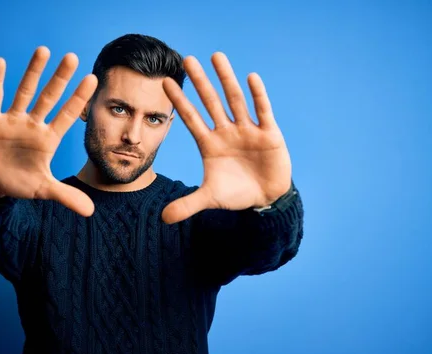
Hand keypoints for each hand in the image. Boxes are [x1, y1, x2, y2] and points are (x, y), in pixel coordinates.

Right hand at [0, 46, 97, 216]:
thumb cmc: (17, 182)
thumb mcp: (42, 190)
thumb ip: (66, 196)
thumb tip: (91, 212)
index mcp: (47, 139)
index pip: (67, 115)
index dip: (79, 98)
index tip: (93, 79)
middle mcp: (32, 125)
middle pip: (49, 97)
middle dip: (61, 79)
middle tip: (73, 57)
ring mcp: (12, 120)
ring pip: (24, 92)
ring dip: (33, 72)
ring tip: (44, 50)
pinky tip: (1, 62)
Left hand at [161, 52, 291, 223]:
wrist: (266, 198)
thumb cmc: (236, 193)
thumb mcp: (210, 198)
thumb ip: (187, 205)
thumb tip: (162, 219)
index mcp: (209, 144)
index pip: (190, 118)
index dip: (179, 101)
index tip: (164, 83)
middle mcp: (226, 132)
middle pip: (210, 102)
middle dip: (200, 82)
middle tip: (187, 59)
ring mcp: (247, 130)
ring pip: (235, 100)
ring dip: (226, 79)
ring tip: (216, 56)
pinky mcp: (268, 134)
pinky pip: (262, 111)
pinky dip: (257, 96)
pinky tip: (251, 77)